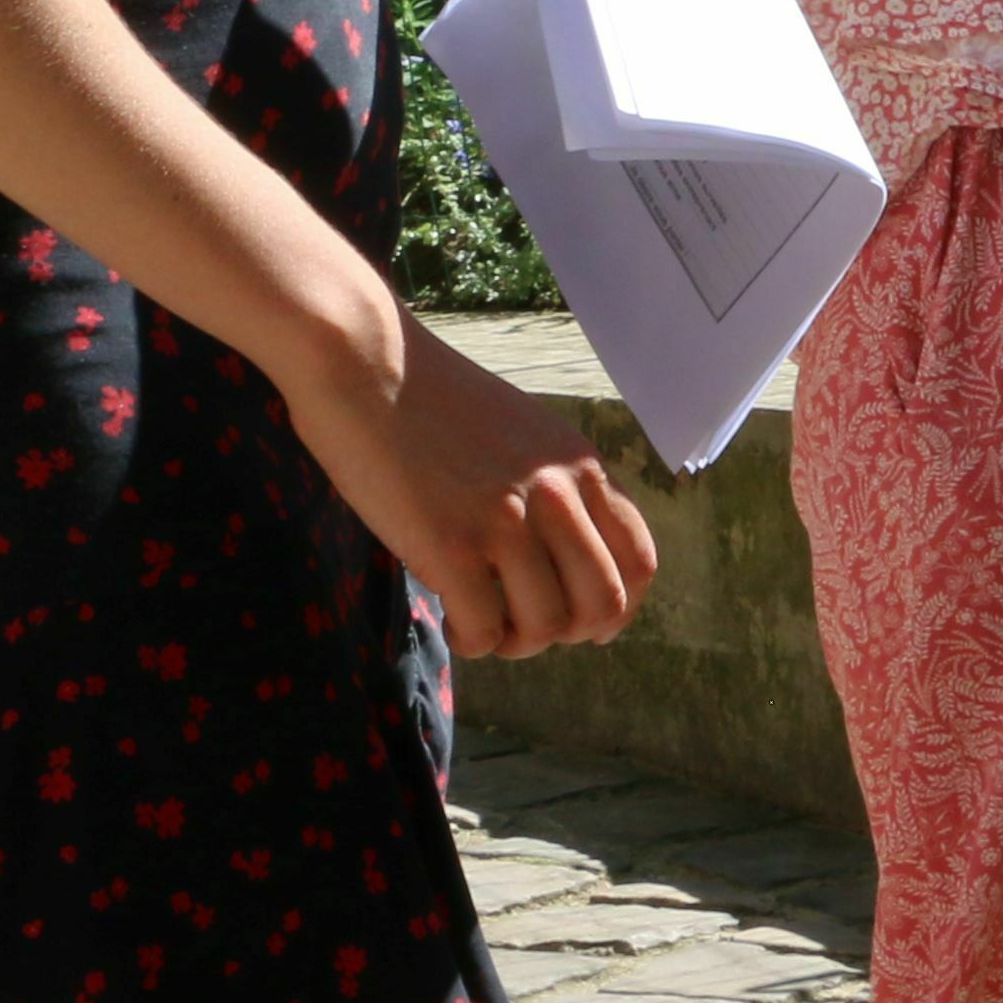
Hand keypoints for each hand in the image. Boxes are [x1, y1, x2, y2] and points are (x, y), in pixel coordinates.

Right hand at [289, 317, 663, 659]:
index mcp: (580, 465)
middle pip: (603, 604)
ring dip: (514, 641)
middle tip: (523, 624)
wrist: (364, 360)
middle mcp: (557, 493)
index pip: (638, 560)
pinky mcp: (452, 545)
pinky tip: (450, 616)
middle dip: (566, 633)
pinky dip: (471, 641)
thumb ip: (553, 486)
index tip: (584, 625)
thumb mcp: (523, 433)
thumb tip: (567, 563)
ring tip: (481, 620)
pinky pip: (484, 631)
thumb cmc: (429, 398)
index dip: (617, 608)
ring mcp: (506, 519)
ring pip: (545, 626)